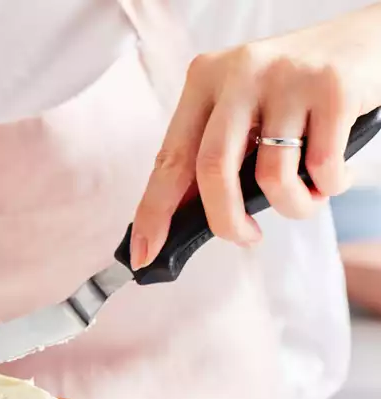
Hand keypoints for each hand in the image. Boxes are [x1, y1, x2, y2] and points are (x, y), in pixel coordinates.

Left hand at [130, 4, 380, 269]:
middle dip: (225, 221)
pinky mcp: (333, 88)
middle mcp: (239, 74)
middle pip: (212, 169)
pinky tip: (333, 176)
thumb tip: (183, 219)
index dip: (153, 212)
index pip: (169, 157)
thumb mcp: (244, 106)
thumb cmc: (295, 90)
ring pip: (272, 176)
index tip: (142, 254)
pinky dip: (329, 187)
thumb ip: (215, 150)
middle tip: (245, 238)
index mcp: (204, 80)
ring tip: (306, 198)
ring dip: (293, 207)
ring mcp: (286, 78)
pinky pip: (322, 167)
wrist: (368, 40)